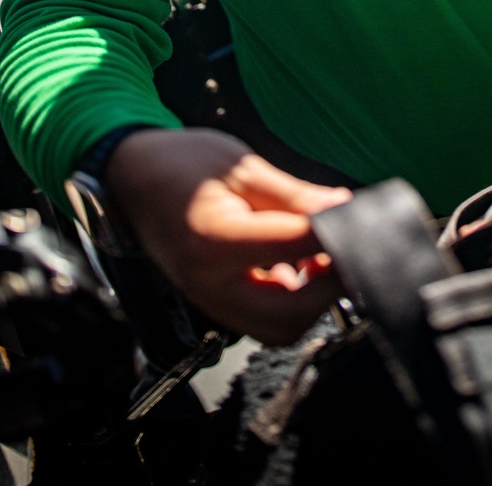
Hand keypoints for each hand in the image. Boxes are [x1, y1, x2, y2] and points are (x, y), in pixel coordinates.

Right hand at [107, 128, 350, 344]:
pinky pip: (261, 319)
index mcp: (213, 240)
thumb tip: (341, 210)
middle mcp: (207, 283)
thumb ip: (294, 196)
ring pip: (276, 327)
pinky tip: (301, 266)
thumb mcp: (243, 167)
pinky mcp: (213, 302)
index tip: (357, 217)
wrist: (134, 178)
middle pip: (287, 315)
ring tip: (325, 255)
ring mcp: (208, 299)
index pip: (290, 250)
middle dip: (328, 286)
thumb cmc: (184, 164)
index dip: (332, 235)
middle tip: (348, 246)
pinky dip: (291, 301)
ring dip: (311, 300)